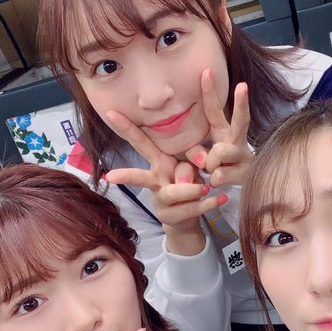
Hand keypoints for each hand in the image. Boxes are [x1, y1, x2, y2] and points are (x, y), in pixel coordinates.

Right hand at [104, 111, 224, 253]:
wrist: (187, 218)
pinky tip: (220, 199)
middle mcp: (154, 181)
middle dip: (126, 176)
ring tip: (206, 188)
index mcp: (158, 163)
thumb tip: (186, 179)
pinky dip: (209, 203)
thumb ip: (189, 163)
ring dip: (192, 189)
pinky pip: (191, 208)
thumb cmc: (186, 185)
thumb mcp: (189, 169)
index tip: (110, 112)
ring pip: (172, 192)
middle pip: (139, 177)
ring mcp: (159, 201)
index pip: (141, 143)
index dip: (126, 128)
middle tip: (111, 177)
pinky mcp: (170, 216)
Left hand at [185, 68, 252, 187]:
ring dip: (210, 164)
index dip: (210, 92)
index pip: (215, 109)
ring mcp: (242, 155)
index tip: (206, 71)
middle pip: (241, 119)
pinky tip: (218, 182)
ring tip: (212, 171)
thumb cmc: (220, 167)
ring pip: (221, 152)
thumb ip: (196, 152)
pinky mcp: (245, 173)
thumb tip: (202, 160)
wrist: (244, 186)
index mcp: (224, 131)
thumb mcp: (204, 156)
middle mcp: (236, 139)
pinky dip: (213, 180)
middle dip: (242, 103)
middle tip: (243, 85)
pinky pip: (219, 174)